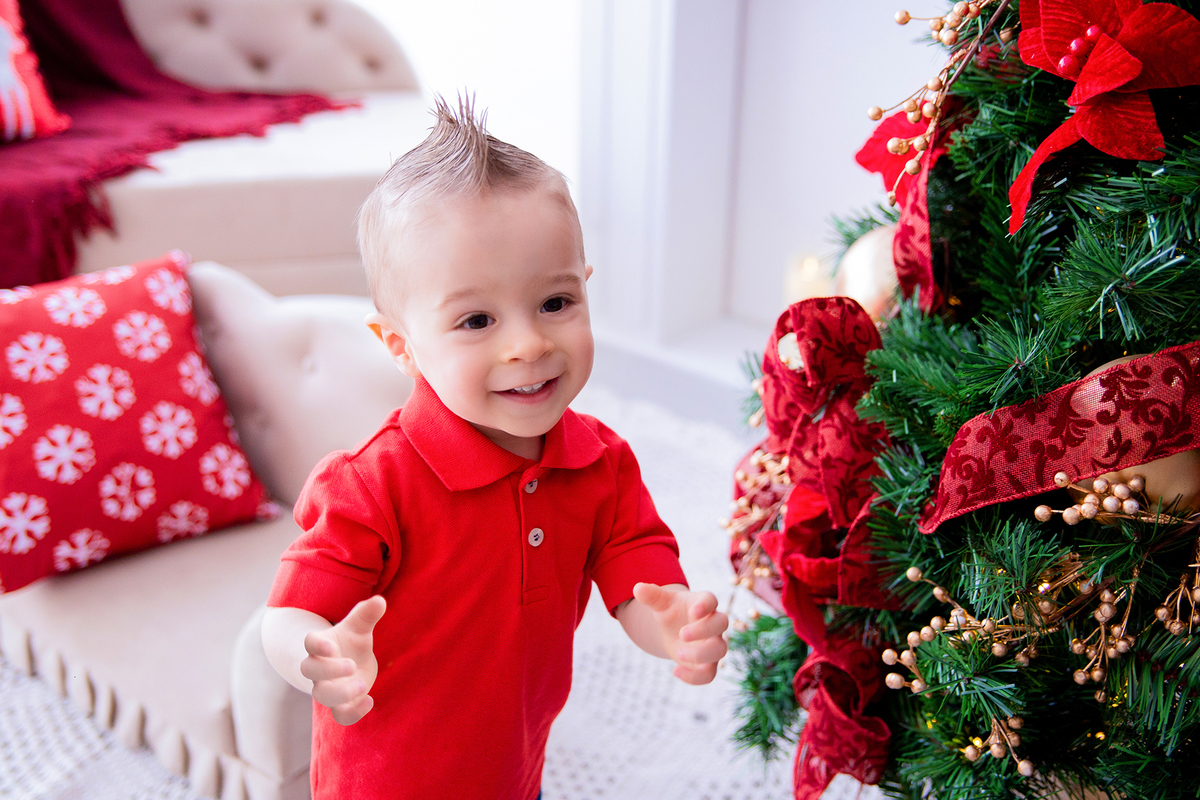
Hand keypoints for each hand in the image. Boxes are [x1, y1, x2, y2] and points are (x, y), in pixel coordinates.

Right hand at [301, 595, 385, 724]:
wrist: (352, 662)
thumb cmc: (352, 641)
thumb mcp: (360, 627)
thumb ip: (367, 614)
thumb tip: (380, 600)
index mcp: (321, 645)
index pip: (310, 643)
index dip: (316, 645)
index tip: (331, 646)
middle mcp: (319, 668)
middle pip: (310, 671)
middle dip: (329, 671)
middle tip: (352, 666)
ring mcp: (328, 688)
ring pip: (322, 696)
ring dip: (341, 693)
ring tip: (363, 684)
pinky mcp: (341, 704)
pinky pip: (340, 715)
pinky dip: (353, 713)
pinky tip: (370, 701)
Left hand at [632, 582, 727, 684]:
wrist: (674, 631)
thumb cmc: (672, 612)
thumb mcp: (661, 603)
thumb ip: (652, 596)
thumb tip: (637, 588)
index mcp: (703, 603)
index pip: (711, 600)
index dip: (705, 605)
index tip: (694, 612)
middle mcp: (713, 623)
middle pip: (722, 623)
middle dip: (704, 630)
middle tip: (682, 634)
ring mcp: (714, 643)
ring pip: (720, 650)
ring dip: (702, 654)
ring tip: (679, 653)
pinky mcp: (709, 664)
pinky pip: (710, 674)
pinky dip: (695, 677)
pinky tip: (675, 671)